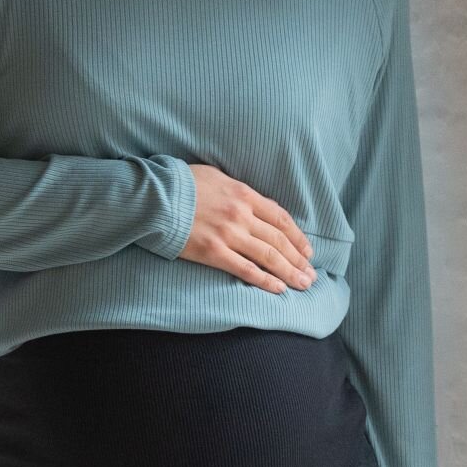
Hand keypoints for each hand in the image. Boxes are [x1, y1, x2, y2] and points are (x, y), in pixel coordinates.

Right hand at [178, 163, 317, 291]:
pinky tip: (279, 289)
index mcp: (244, 195)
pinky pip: (246, 269)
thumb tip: (255, 202)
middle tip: (311, 275)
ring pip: (268, 256)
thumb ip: (238, 191)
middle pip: (279, 240)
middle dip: (299, 260)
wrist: (154, 196)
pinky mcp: (213, 252)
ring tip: (304, 284)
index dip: (298, 237)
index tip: (308, 251)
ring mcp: (229, 235)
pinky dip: (265, 281)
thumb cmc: (181, 184)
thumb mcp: (216, 177)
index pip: (280, 218)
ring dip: (290, 272)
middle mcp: (241, 215)